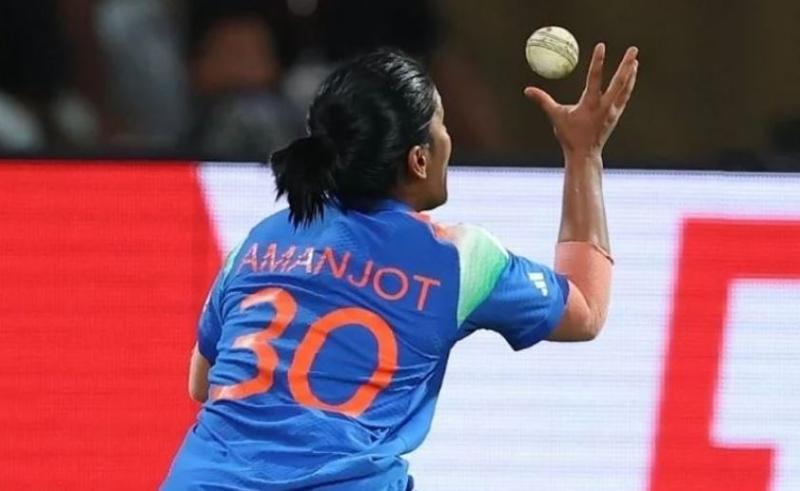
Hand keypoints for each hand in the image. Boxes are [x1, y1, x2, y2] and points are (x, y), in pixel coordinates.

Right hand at [524, 43, 638, 156]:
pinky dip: (629, 84)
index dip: (597, 61)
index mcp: (590, 104)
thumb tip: (527, 90)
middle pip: (619, 82)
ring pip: (625, 88)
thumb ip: (543, 100)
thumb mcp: (555, 116)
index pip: (594, 78)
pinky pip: (625, 96)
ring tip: (634, 60)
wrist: (584, 154)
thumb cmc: (569, 135)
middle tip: (633, 49)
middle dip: (626, 64)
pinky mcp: (616, 115)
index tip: (601, 46)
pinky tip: (631, 76)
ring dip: (631, 73)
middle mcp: (604, 107)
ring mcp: (613, 111)